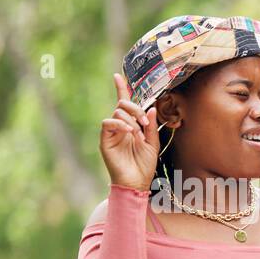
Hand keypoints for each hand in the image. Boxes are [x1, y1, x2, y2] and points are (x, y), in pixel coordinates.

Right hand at [100, 73, 159, 191]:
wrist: (137, 182)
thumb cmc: (144, 165)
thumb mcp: (153, 143)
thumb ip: (152, 126)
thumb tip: (151, 108)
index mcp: (131, 125)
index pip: (125, 104)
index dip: (121, 89)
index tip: (118, 76)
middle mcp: (120, 126)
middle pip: (122, 105)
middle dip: (135, 108)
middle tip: (145, 122)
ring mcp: (112, 133)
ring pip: (116, 113)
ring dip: (131, 119)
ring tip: (139, 132)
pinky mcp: (105, 140)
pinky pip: (107, 124)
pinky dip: (120, 124)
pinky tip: (130, 132)